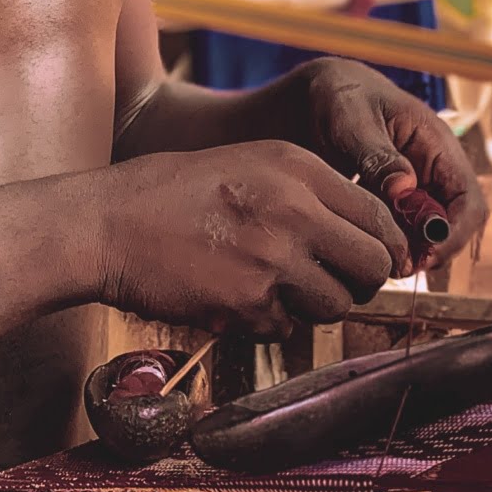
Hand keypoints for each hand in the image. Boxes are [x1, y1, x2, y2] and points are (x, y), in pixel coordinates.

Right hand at [75, 142, 411, 335]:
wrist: (107, 224)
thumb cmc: (173, 193)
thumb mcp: (249, 163)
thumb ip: (309, 192)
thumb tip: (367, 234)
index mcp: (298, 168)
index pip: (380, 217)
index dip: (384, 247)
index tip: (374, 261)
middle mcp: (293, 210)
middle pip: (373, 266)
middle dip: (361, 282)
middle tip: (336, 283)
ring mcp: (272, 259)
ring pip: (336, 305)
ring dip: (314, 306)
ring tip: (274, 287)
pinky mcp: (247, 303)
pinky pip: (287, 328)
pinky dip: (270, 322)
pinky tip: (237, 296)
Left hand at [284, 59, 488, 271]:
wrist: (316, 95)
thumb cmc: (340, 96)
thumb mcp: (352, 120)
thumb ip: (377, 154)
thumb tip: (404, 188)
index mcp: (438, 146)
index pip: (469, 201)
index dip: (454, 234)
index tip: (424, 255)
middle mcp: (434, 173)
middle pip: (453, 227)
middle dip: (429, 251)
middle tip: (393, 266)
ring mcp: (415, 190)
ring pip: (427, 236)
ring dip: (408, 253)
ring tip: (375, 259)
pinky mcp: (393, 203)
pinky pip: (401, 233)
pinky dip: (388, 246)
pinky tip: (363, 248)